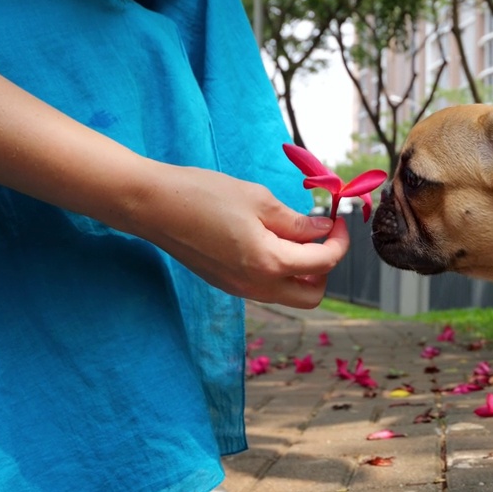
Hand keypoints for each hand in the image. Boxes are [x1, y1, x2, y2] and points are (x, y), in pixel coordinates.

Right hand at [126, 165, 348, 307]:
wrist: (152, 206)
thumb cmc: (204, 196)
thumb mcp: (259, 200)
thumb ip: (296, 221)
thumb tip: (323, 229)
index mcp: (270, 263)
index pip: (324, 263)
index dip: (339, 241)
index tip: (337, 219)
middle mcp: (257, 286)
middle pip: (312, 296)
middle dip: (325, 268)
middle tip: (320, 237)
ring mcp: (240, 290)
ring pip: (288, 295)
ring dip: (302, 272)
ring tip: (293, 235)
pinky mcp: (227, 284)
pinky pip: (266, 288)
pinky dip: (279, 271)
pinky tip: (269, 241)